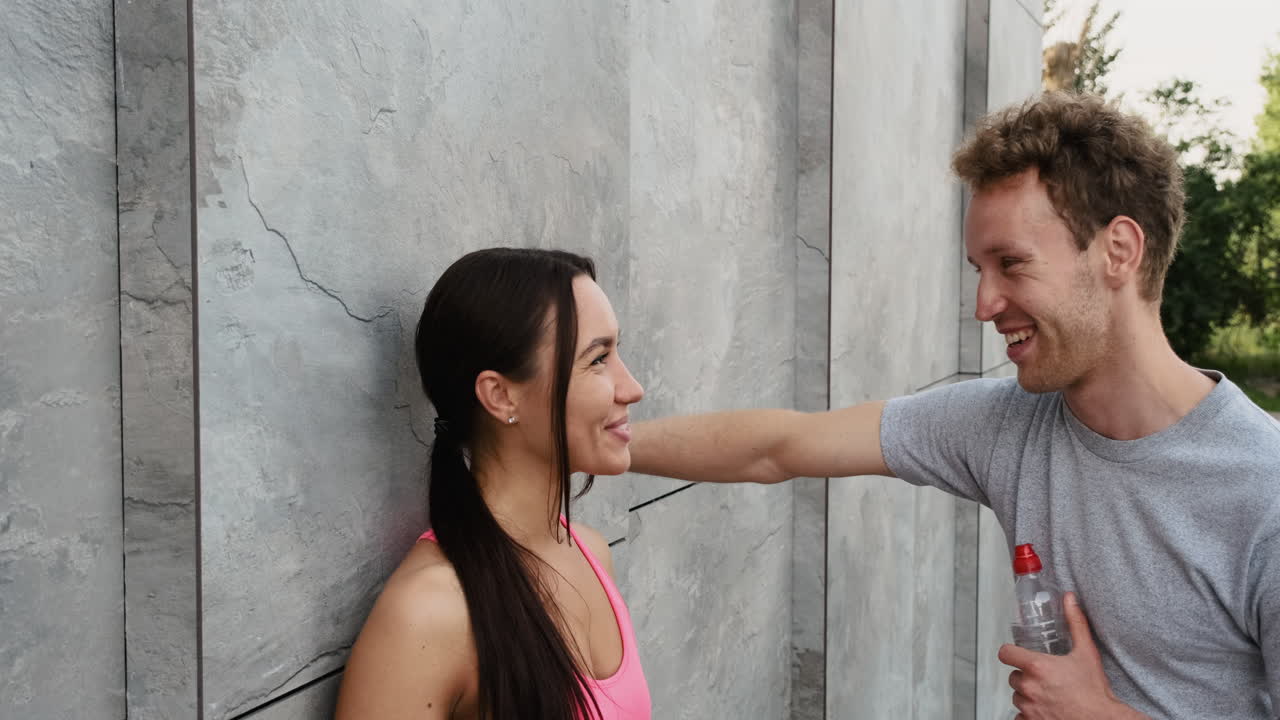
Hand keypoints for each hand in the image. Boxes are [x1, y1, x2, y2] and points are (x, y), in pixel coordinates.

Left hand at [997, 592, 1146, 719]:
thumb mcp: (1086, 653)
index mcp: (1037, 667)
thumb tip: (1070, 599)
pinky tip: (1046, 709)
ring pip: (1017, 696)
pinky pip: (1020, 716)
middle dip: (1026, 676)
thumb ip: (1075, 623)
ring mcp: (1028, 707)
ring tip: (1049, 694)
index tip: (1018, 655)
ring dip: (1028, 695)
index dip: (1011, 653)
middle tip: (1045, 678)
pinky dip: (1029, 714)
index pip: (1005, 653)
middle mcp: (1029, 687)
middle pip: (1013, 676)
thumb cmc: (1095, 692)